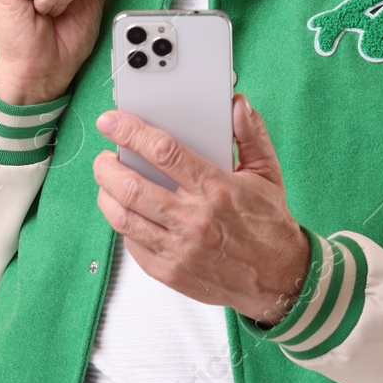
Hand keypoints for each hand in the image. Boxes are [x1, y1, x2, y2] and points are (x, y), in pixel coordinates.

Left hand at [92, 94, 309, 324]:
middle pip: (132, 187)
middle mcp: (194, 219)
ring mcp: (179, 249)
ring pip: (123, 218)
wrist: (279, 278)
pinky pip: (132, 245)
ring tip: (108, 182)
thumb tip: (236, 105)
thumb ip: (250, 135)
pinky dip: (123, 224)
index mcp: (216, 189)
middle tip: (104, 157)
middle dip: (107, 166)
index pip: (163, 152)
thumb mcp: (267, 173)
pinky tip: (127, 212)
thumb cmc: (269, 223)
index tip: (112, 122)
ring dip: (107, 195)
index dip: (131, 133)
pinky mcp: (169, 272)